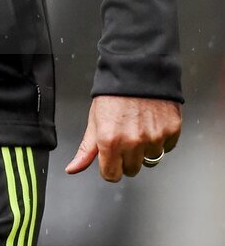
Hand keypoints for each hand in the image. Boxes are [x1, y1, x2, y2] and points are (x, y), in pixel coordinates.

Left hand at [65, 94, 181, 181]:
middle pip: (132, 169)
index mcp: (110, 141)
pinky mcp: (172, 132)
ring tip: (139, 125)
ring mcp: (154, 138)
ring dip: (145, 148)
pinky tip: (151, 122)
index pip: (112, 175)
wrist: (137, 70)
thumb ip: (86, 149)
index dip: (110, 166)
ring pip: (150, 160)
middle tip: (125, 135)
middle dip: (127, 157)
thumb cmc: (113, 94)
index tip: (111, 155)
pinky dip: (160, 139)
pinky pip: (167, 148)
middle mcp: (133, 142)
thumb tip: (73, 169)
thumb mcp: (94, 120)